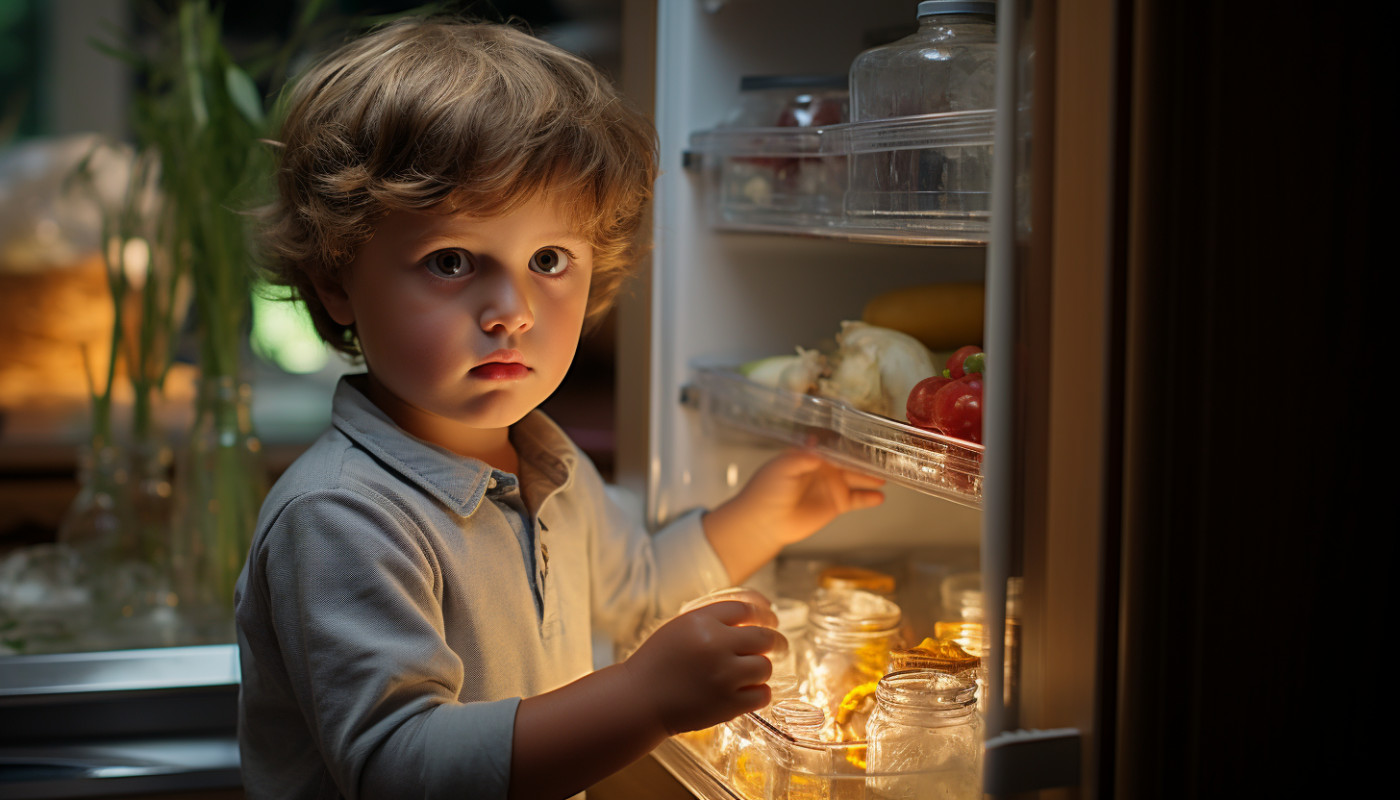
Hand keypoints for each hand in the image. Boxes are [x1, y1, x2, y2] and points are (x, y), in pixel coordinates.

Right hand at [622, 590, 782, 735]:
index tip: (771, 618)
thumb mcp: (680, 627)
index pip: (747, 607)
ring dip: (762, 668)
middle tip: (780, 645)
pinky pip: (762, 694)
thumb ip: (713, 619)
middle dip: (777, 640)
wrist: (639, 699)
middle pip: (765, 636)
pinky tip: (750, 690)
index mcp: (701, 621)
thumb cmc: (657, 662)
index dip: (764, 611)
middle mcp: (716, 645)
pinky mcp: (728, 704)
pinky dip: (760, 692)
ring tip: (753, 671)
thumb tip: (754, 612)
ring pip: (765, 666)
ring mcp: (724, 676)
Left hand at [703, 451, 884, 582]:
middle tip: (886, 453)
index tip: (868, 433)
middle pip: (851, 459)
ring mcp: (832, 485)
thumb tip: (820, 445)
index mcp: (812, 453)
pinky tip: (880, 496)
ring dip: (872, 475)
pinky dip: (869, 498)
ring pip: (858, 477)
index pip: (836, 442)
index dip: (850, 438)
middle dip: (867, 457)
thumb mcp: (783, 467)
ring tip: (890, 473)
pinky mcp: (836, 504)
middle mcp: (825, 467)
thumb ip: (803, 456)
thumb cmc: (767, 490)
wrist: (764, 521)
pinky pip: (857, 499)